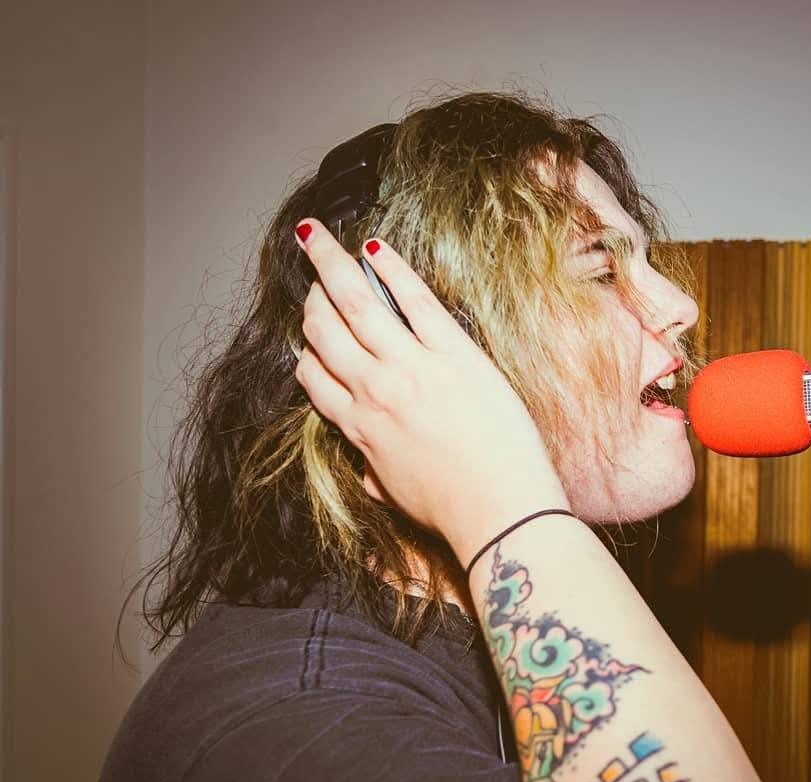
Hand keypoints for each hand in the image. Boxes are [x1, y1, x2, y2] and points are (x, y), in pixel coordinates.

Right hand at [292, 220, 569, 562]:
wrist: (501, 510)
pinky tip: (375, 248)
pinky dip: (390, 269)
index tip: (309, 336)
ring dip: (331, 265)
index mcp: (359, 428)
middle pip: (325, 331)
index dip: (307, 351)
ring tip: (318, 238)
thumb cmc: (455, 510)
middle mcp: (375, 392)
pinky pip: (413, 300)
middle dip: (312, 298)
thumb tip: (366, 467)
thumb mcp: (396, 494)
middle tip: (313, 274)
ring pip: (356, 304)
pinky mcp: (454, 355)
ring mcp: (412, 369)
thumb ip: (374, 472)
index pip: (313, 377)